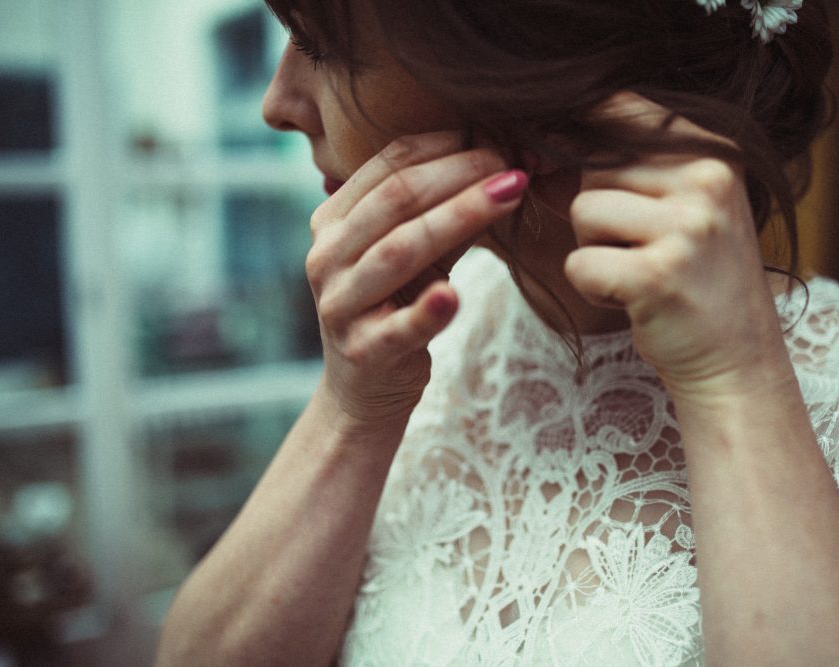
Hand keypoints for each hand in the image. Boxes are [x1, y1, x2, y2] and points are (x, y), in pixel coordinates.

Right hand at [307, 132, 527, 425]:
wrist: (364, 389)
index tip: (496, 135)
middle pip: (396, 200)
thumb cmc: (396, 305)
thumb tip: (506, 162)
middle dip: (460, 174)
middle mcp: (327, 257)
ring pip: (401, 251)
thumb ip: (444, 211)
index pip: (387, 166)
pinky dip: (427, 310)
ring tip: (508, 194)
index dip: (444, 145)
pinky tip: (455, 295)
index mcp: (333, 221)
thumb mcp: (414, 253)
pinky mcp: (364, 353)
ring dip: (459, 217)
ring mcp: (341, 306)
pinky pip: (399, 327)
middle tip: (511, 162)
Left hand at [564, 93, 793, 402]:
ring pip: (582, 212)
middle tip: (641, 250)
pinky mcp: (657, 275)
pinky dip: (591, 288)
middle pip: (593, 167)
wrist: (736, 360)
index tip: (562, 158)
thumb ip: (617, 172)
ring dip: (593, 249)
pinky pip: (579, 263)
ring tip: (639, 273)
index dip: (578, 134)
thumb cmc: (695, 281)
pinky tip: (632, 300)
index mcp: (714, 151)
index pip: (620, 106)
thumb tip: (533, 147)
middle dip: (597, 212)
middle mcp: (707, 179)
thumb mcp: (674, 210)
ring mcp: (687, 227)